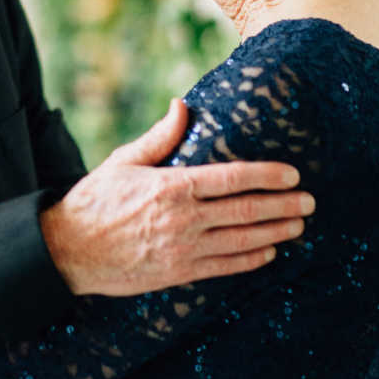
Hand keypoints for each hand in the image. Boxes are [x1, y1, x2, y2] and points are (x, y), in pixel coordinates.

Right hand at [40, 99, 314, 295]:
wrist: (69, 250)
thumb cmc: (95, 200)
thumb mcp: (124, 160)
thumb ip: (159, 136)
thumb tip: (181, 105)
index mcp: (172, 186)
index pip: (231, 178)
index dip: (266, 175)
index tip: (291, 173)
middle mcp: (184, 219)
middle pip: (245, 211)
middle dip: (282, 206)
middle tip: (309, 201)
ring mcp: (184, 249)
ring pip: (242, 241)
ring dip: (275, 233)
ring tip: (298, 226)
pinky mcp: (180, 273)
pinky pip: (225, 267)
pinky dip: (251, 259)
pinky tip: (268, 252)